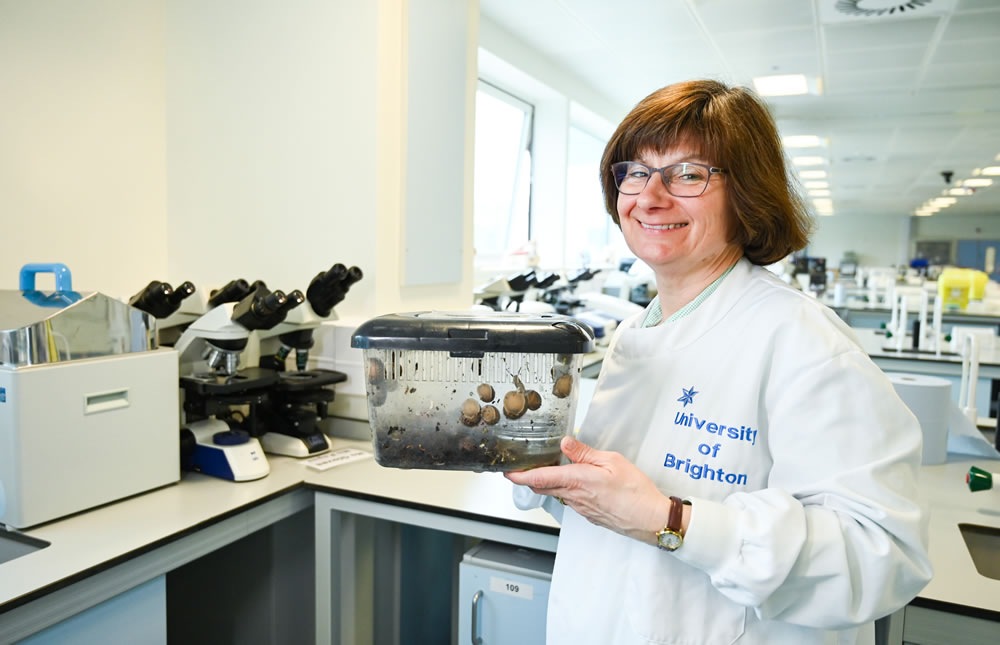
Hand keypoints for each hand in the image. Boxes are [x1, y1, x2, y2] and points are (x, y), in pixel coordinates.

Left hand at [506, 436, 672, 543]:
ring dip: (548, 483)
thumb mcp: (613, 462)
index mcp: (578, 481)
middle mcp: (575, 497)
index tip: (507, 472)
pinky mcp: (589, 514)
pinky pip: (570, 500)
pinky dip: (564, 489)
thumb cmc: (636, 492)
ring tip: (550, 468)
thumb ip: (585, 453)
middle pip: (542, 487)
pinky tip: (575, 481)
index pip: (540, 478)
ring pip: (556, 494)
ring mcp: (581, 508)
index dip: (519, 476)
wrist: (651, 519)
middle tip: (522, 466)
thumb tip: (564, 444)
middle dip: (529, 478)